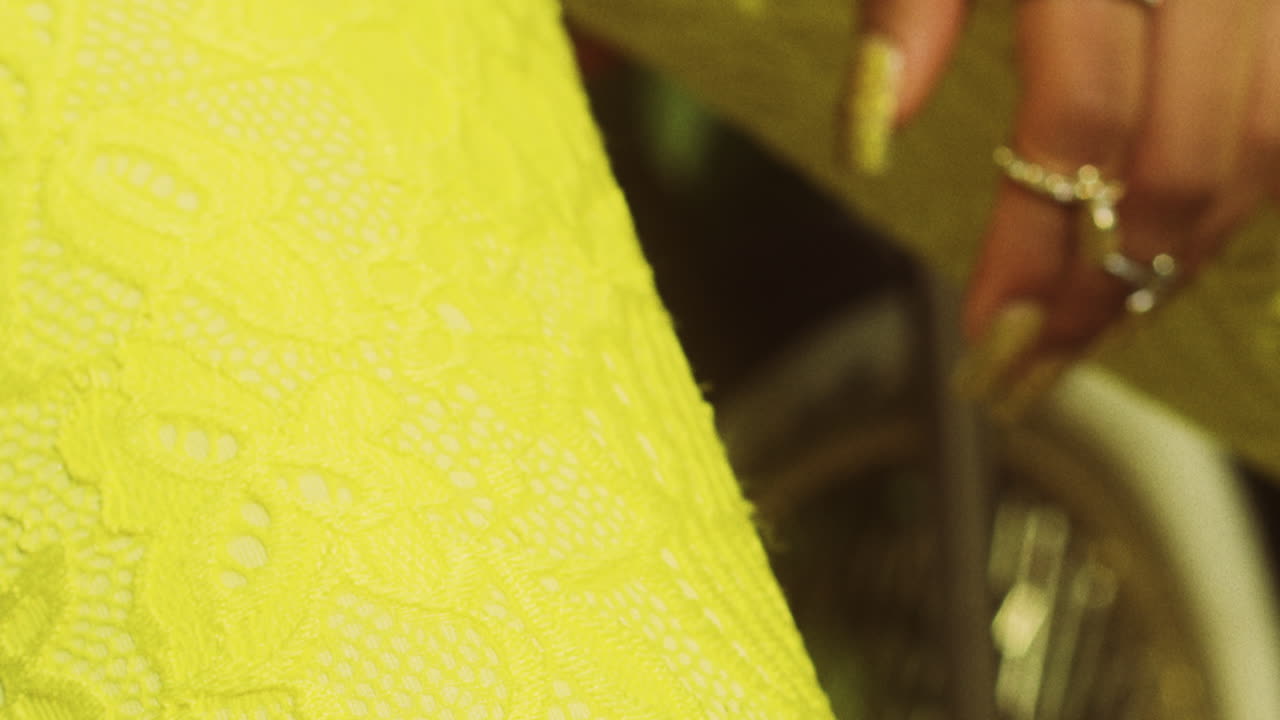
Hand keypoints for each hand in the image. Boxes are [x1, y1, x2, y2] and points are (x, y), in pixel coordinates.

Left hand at [843, 0, 1279, 417]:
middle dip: (1114, 283)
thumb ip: (913, 5)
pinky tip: (1179, 233)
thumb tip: (875, 134)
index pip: (1077, 114)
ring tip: (1104, 316)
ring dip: (1187, 250)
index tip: (989, 341)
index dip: (1034, 246)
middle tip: (1041, 362)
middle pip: (1187, 154)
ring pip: (1269, 142)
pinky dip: (1247, 185)